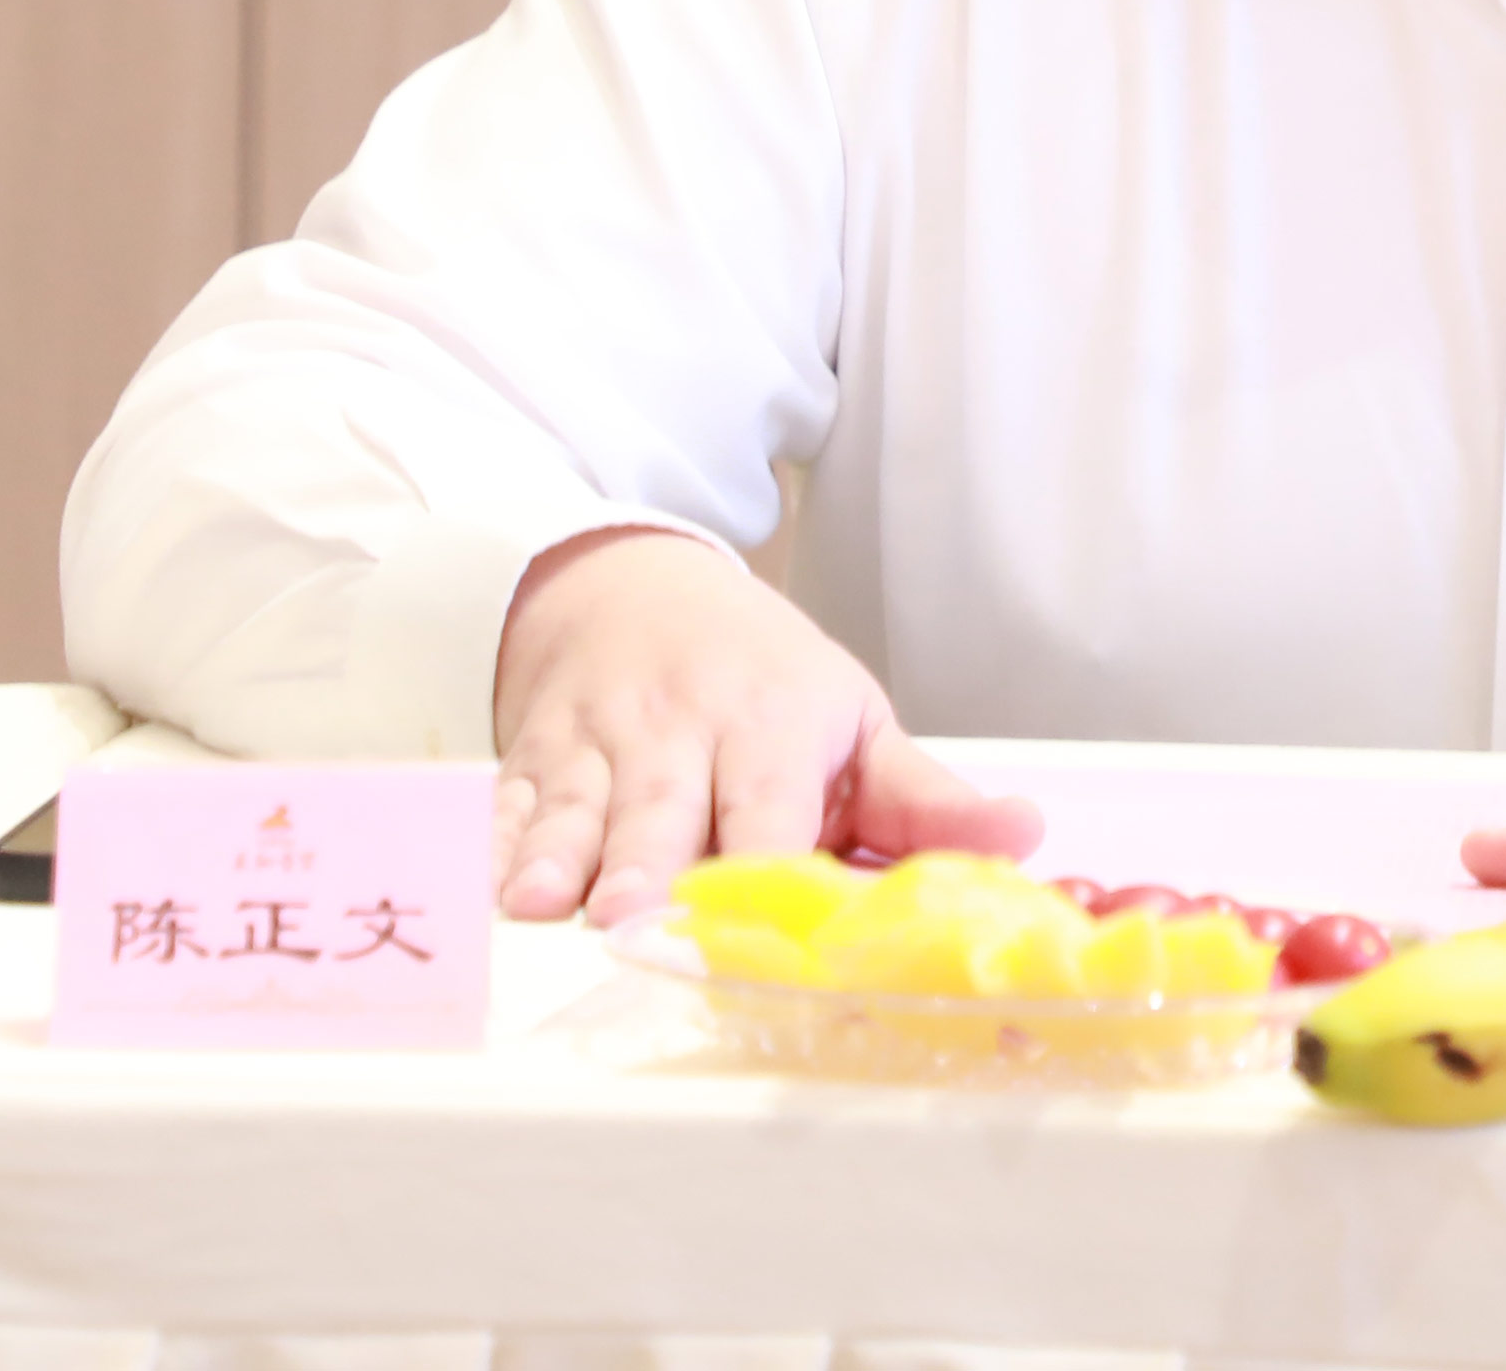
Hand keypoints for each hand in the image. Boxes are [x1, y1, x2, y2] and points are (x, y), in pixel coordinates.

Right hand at [490, 528, 1039, 924]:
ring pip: (574, 810)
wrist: (634, 584)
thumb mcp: (854, 721)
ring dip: (558, 858)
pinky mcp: (531, 759)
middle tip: (631, 918)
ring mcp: (595, 744)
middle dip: (643, 863)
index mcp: (772, 726)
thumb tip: (1027, 840)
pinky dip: (489, 844)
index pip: (768, 806)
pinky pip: (503, 805)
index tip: (759, 922)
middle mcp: (678, 732)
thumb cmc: (762, 678)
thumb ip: (927, 799)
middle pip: (659, 810)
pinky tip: (478, 885)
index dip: (763, 865)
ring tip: (542, 904)